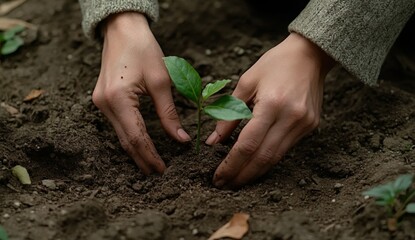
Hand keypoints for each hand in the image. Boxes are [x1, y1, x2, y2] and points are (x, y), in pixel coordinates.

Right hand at [92, 12, 190, 174]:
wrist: (122, 30)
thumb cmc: (143, 50)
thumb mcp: (161, 81)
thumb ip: (169, 114)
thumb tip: (181, 140)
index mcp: (118, 99)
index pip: (136, 138)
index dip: (150, 156)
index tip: (162, 170)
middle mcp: (104, 104)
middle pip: (125, 141)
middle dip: (142, 159)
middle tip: (158, 174)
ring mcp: (100, 102)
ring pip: (120, 135)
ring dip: (136, 150)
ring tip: (152, 164)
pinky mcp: (103, 100)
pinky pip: (118, 125)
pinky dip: (131, 136)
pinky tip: (141, 144)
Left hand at [206, 33, 334, 187]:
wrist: (310, 55)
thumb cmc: (274, 64)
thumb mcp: (246, 83)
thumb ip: (229, 114)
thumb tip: (213, 142)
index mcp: (272, 104)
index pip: (248, 144)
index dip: (231, 164)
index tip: (217, 177)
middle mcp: (291, 118)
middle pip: (262, 157)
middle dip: (241, 175)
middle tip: (224, 186)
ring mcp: (304, 124)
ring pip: (275, 158)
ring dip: (254, 173)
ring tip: (236, 181)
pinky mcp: (310, 127)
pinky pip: (285, 149)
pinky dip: (268, 160)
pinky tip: (254, 165)